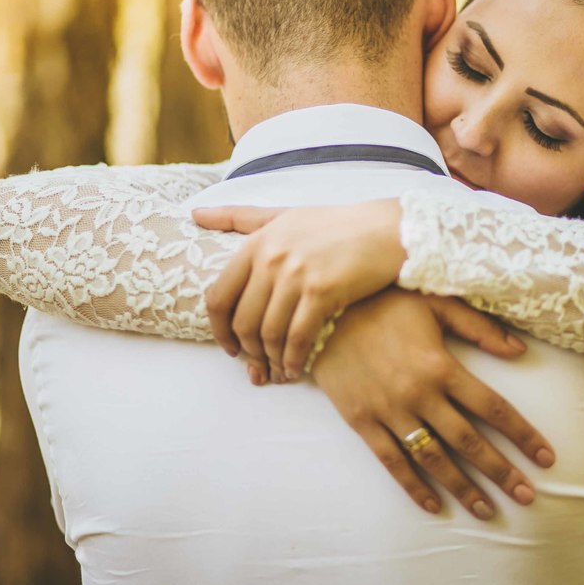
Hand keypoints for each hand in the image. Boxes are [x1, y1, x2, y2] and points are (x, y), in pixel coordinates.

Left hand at [192, 200, 405, 382]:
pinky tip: (297, 369)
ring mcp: (296, 275)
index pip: (219, 296)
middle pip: (242, 321)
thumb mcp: (283, 215)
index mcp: (257, 242)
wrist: (387, 230)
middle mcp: (271, 258)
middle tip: (257, 365)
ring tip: (278, 370)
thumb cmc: (335, 225)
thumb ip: (239, 217)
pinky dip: (294, 359)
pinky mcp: (323, 291)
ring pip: (269, 333)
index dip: (218, 329)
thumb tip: (196, 214)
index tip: (229, 346)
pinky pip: (298, 337)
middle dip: (247, 351)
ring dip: (271, 359)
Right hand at [309, 288, 555, 520]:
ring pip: (434, 459)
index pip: (493, 408)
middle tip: (527, 496)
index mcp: (441, 365)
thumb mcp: (435, 301)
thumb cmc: (384, 301)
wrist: (322, 312)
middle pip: (469, 442)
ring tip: (488, 511)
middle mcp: (419, 394)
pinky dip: (413, 487)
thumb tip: (520, 350)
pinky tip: (434, 506)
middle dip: (502, 472)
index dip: (523, 435)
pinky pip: (392, 462)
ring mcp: (389, 411)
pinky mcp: (362, 422)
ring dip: (463, 488)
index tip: (545, 458)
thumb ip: (479, 326)